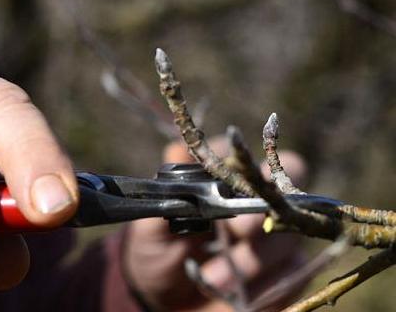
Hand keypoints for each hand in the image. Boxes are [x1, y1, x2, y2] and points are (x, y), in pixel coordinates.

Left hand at [124, 137, 306, 310]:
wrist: (163, 297)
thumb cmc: (159, 250)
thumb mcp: (152, 224)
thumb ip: (167, 193)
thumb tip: (177, 148)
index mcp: (226, 185)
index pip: (254, 165)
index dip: (252, 173)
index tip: (232, 192)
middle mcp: (256, 206)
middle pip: (285, 197)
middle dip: (259, 215)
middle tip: (236, 232)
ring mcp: (273, 240)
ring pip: (287, 239)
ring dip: (250, 260)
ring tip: (214, 276)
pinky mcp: (284, 274)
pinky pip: (292, 275)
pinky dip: (264, 286)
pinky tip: (235, 292)